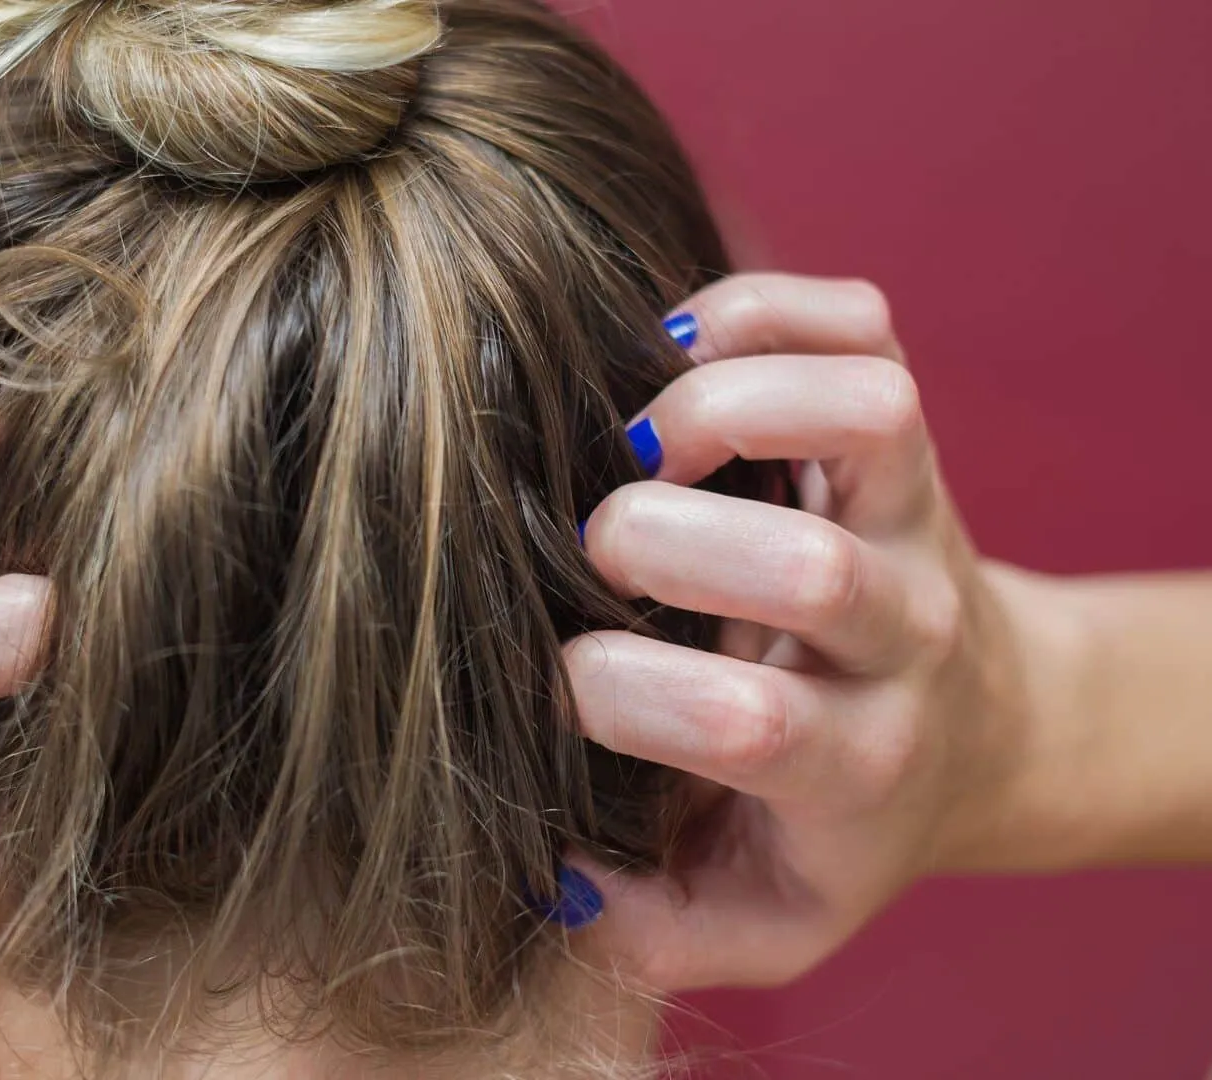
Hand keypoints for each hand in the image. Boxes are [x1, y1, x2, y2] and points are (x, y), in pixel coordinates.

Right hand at [567, 273, 1036, 988]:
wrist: (982, 728)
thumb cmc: (842, 818)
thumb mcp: (762, 915)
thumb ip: (654, 928)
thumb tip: (554, 874)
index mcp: (856, 761)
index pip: (737, 721)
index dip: (607, 689)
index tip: (561, 681)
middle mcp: (903, 631)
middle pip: (806, 571)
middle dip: (650, 545)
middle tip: (594, 553)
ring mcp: (912, 514)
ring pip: (864, 413)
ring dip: (720, 408)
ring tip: (641, 447)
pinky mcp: (903, 433)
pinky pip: (858, 326)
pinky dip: (756, 310)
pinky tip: (679, 362)